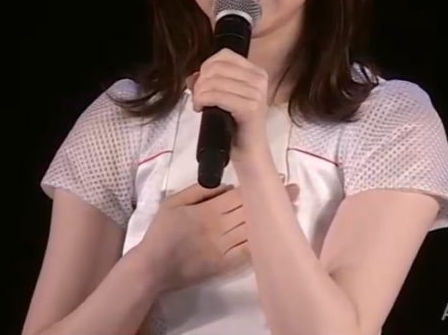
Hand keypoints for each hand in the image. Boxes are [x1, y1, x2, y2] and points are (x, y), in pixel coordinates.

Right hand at [137, 181, 299, 293]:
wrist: (153, 267)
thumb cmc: (161, 232)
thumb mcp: (173, 202)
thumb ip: (199, 190)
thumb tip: (226, 184)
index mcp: (207, 211)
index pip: (240, 196)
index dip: (259, 187)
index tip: (277, 179)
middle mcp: (219, 228)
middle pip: (251, 211)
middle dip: (273, 199)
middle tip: (294, 189)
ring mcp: (224, 248)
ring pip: (253, 230)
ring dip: (273, 219)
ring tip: (292, 207)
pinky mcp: (225, 265)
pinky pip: (248, 252)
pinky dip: (262, 242)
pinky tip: (276, 234)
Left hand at [188, 48, 269, 150]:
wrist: (249, 152)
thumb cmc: (237, 126)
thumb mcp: (224, 98)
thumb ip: (210, 82)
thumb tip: (192, 76)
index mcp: (257, 73)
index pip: (224, 55)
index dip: (206, 67)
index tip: (202, 85)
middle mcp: (259, 80)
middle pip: (217, 66)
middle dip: (200, 82)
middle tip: (198, 98)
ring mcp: (256, 93)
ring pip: (214, 81)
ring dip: (199, 93)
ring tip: (199, 105)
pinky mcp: (250, 108)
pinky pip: (216, 95)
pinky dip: (203, 100)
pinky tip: (201, 109)